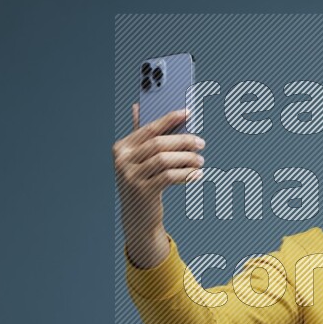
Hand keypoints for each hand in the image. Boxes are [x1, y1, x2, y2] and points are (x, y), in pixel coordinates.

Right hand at [113, 104, 204, 266]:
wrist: (138, 217)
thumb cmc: (143, 181)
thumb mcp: (139, 159)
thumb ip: (142, 135)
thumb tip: (138, 106)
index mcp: (121, 148)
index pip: (149, 128)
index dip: (169, 119)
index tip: (189, 112)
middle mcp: (122, 161)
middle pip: (158, 144)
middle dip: (183, 141)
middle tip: (201, 143)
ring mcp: (130, 177)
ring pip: (165, 160)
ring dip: (187, 159)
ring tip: (200, 160)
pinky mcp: (142, 192)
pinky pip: (169, 177)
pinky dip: (186, 174)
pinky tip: (197, 174)